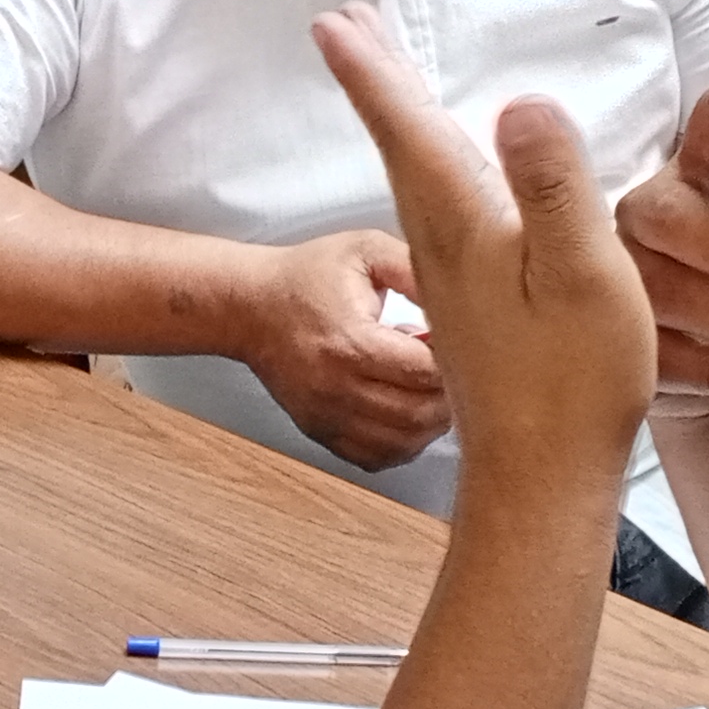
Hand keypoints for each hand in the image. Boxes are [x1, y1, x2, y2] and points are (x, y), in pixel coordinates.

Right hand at [239, 227, 450, 468]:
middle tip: (452, 370)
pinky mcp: (321, 431)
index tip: (455, 343)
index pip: (426, 372)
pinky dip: (402, 444)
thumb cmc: (306, 277)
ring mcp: (327, 416)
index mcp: (352, 341)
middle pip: (419, 414)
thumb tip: (460, 299)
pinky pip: (376, 458)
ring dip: (429, 423)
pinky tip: (405, 414)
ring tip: (429, 391)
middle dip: (448, 395)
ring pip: (402, 442)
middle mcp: (338, 387)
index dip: (454, 362)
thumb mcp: (364, 251)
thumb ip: (414, 270)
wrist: (248, 307)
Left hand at [311, 3, 655, 479]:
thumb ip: (553, 184)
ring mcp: (451, 281)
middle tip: (344, 30)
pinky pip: (437, 215)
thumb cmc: (571, 383)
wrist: (543, 478)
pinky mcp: (468, 307)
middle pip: (400, 145)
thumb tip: (523, 103)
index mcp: (465, 227)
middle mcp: (443, 247)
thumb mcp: (581, 270)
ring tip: (385, 80)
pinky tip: (445, 180)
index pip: (409, 129)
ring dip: (397, 122)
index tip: (335, 22)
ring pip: (414, 178)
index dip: (374, 71)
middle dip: (375, 81)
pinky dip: (429, 172)